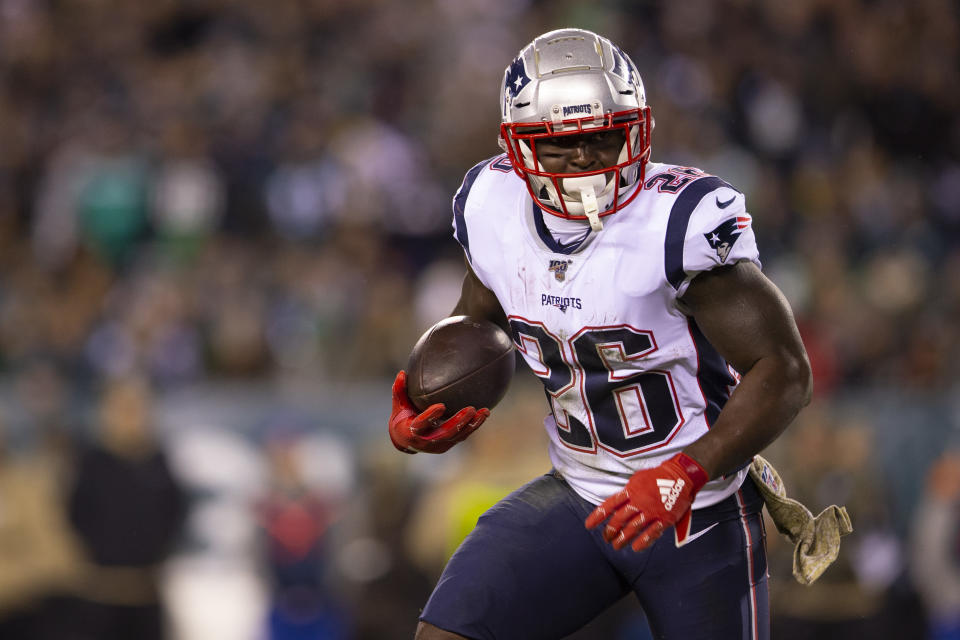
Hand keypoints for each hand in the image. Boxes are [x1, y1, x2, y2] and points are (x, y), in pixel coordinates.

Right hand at [388, 371, 488, 453]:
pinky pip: (463, 435)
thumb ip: (399, 390)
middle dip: (459, 422)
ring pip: (458, 436)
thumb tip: (402, 373)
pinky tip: (484, 414)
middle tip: (471, 409)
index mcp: (411, 432)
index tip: (441, 406)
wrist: (405, 439)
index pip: (422, 424)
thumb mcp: (398, 405)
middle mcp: (426, 441)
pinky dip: (474, 425)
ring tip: (484, 411)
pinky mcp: (449, 444)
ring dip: (472, 424)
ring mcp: (439, 445)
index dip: (431, 417)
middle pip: (445, 433)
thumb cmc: (402, 417)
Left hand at [585, 453, 708, 550]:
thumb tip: (617, 503)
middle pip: (619, 519)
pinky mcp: (664, 518)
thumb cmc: (658, 477)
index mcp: (631, 490)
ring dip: (623, 539)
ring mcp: (651, 510)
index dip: (598, 516)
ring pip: (633, 528)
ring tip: (616, 546)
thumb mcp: (638, 479)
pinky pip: (651, 533)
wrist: (680, 475)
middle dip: (610, 531)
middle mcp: (639, 501)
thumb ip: (628, 492)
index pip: (609, 505)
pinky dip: (643, 542)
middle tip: (606, 538)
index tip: (588, 526)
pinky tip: (635, 548)